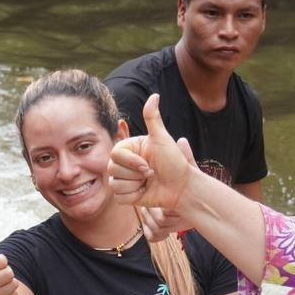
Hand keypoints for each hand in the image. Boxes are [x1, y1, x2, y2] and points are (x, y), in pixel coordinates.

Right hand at [108, 94, 196, 209]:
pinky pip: (119, 198)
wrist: (182, 187)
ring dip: (135, 186)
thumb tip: (155, 95)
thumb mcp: (163, 139)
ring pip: (114, 185)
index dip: (131, 162)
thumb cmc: (174, 162)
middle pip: (112, 169)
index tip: (148, 164)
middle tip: (151, 173)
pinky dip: (134, 197)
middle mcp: (124, 163)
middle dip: (134, 174)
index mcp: (129, 148)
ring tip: (148, 182)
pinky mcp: (126, 195)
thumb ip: (153, 118)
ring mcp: (124, 179)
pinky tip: (145, 192)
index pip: (115, 154)